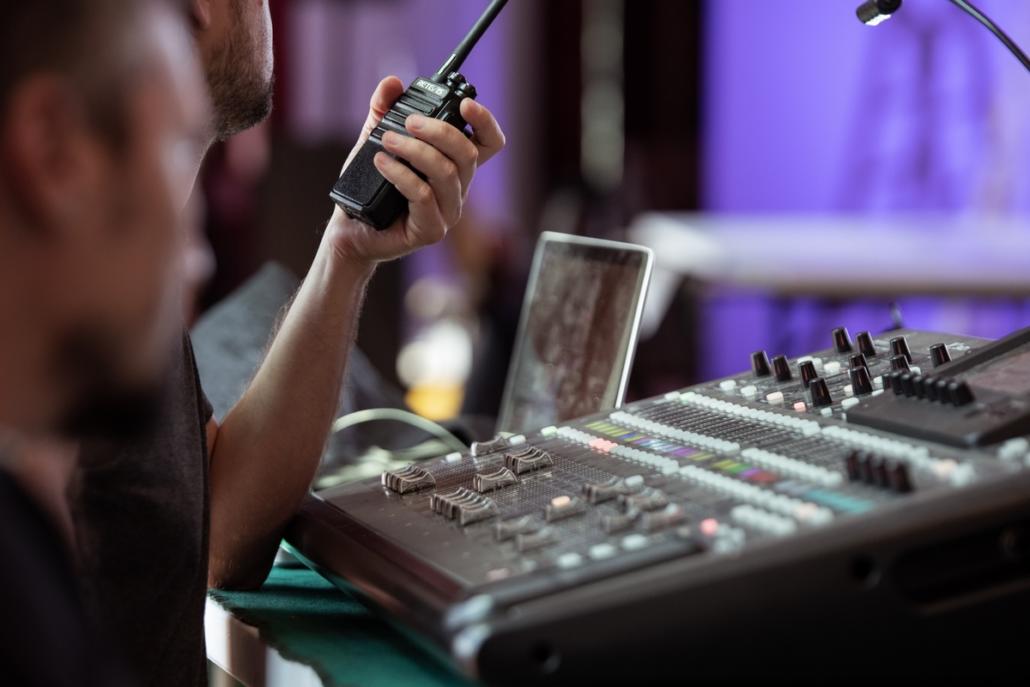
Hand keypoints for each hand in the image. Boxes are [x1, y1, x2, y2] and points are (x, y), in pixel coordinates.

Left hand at [325, 76, 505, 267]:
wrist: (350, 228)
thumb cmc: (370, 185)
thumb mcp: (376, 139)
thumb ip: (384, 110)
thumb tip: (392, 83)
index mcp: (455, 165)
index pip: (488, 143)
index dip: (485, 121)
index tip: (464, 104)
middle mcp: (457, 189)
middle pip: (468, 153)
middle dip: (439, 131)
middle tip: (409, 121)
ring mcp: (447, 212)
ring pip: (445, 173)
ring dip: (415, 150)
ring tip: (387, 140)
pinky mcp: (431, 230)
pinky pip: (422, 195)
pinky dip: (401, 174)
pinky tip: (381, 163)